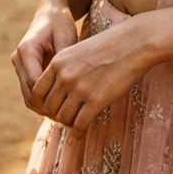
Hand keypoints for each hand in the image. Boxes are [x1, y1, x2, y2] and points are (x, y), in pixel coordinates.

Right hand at [12, 0, 79, 116]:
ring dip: (44, 107)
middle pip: (29, 94)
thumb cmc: (61, 23)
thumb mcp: (66, 39)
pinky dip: (44, 101)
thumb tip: (66, 86)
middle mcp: (19, 59)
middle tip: (69, 117)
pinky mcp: (24, 71)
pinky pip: (31, 92)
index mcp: (26, 50)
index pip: (34, 84)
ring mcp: (19, 66)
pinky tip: (62, 105)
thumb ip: (63, 62)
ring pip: (28, 96)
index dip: (50, 99)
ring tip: (66, 114)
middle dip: (47, 107)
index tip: (70, 106)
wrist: (51, 13)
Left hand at [31, 18, 148, 136]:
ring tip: (76, 123)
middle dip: (56, 115)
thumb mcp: (78, 52)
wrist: (135, 42)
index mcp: (58, 62)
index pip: (37, 92)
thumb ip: (64, 69)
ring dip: (68, 123)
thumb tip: (57, 92)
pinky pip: (79, 125)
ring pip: (63, 118)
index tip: (54, 106)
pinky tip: (82, 131)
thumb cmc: (110, 45)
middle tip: (66, 117)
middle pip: (49, 108)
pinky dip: (79, 131)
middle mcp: (65, 76)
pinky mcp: (96, 100)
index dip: (44, 103)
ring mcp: (80, 89)